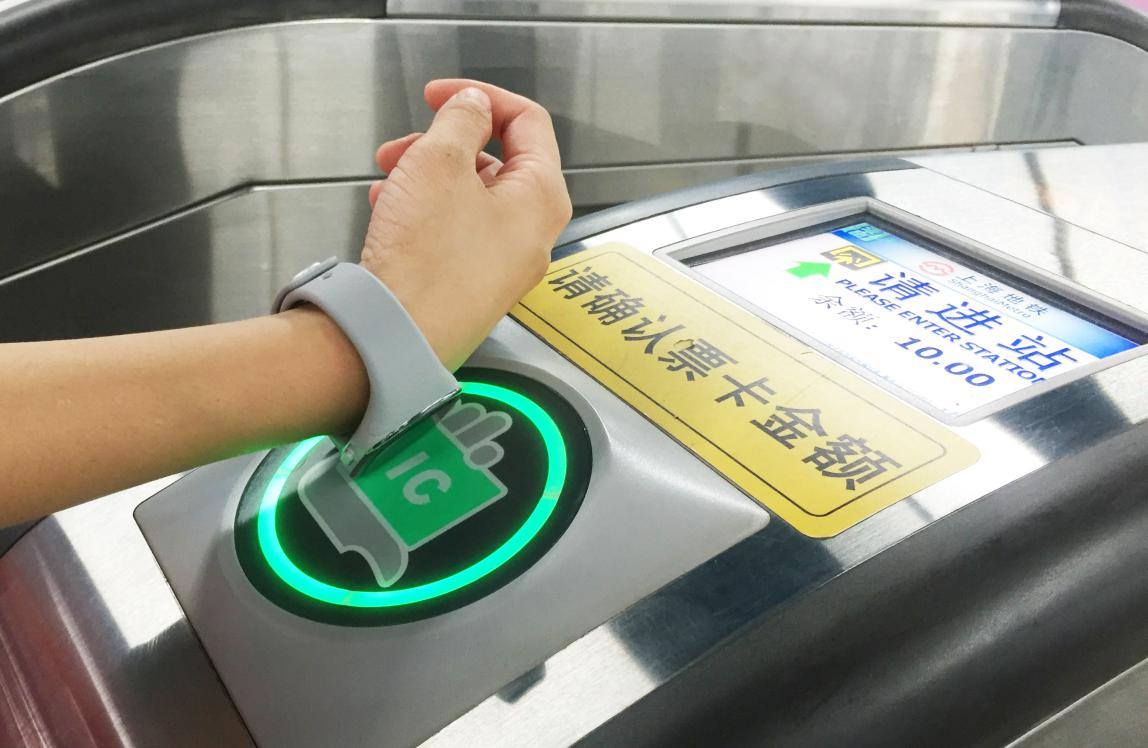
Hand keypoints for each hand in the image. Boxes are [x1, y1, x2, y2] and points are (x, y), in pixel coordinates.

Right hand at [361, 80, 571, 369]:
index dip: (481, 98)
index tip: (439, 95)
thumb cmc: (425, 260)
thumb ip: (462, 119)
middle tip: (404, 144)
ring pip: (472, 197)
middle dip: (445, 143)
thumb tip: (475, 104)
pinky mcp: (475, 285)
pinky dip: (426, 211)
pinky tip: (390, 210)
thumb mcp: (439, 162)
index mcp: (543, 198)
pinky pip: (457, 232)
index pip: (529, 123)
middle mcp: (533, 235)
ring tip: (388, 179)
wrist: (395, 335)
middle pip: (498, 161)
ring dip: (428, 176)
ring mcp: (506, 264)